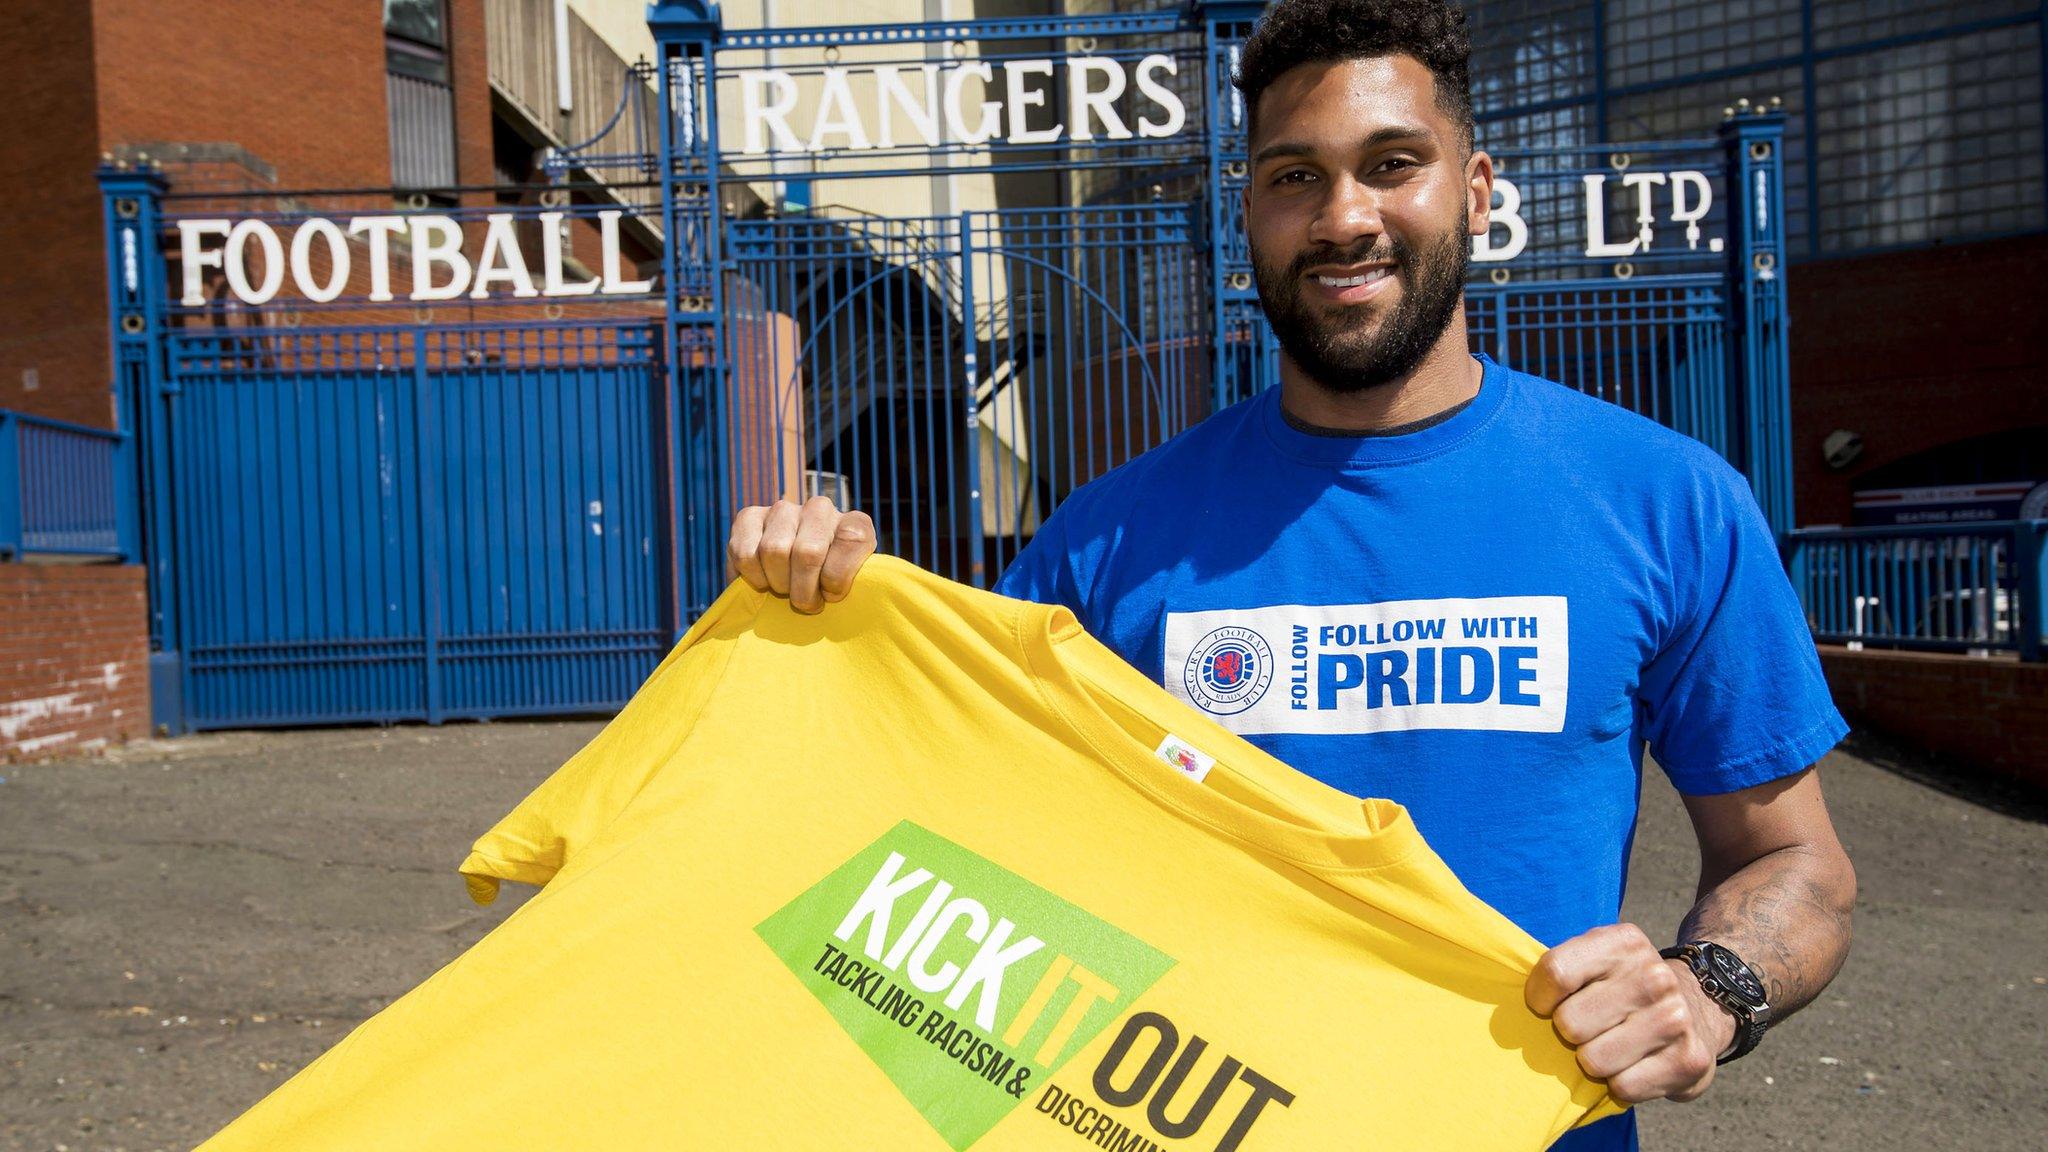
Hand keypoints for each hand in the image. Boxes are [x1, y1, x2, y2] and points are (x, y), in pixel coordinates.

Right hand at [727, 497, 876, 612]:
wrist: (794, 577)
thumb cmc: (827, 589)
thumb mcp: (854, 589)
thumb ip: (858, 586)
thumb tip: (835, 594)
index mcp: (855, 524)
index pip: (852, 540)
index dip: (837, 580)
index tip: (831, 597)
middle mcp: (820, 508)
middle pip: (808, 552)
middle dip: (803, 591)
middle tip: (804, 603)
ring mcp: (784, 509)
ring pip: (774, 550)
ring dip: (778, 584)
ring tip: (784, 590)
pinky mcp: (749, 516)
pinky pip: (745, 552)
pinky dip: (752, 577)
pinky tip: (764, 580)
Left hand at [1525, 923, 1735, 1103]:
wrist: (1698, 1007)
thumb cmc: (1623, 987)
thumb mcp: (1595, 959)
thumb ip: (1558, 971)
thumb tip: (1513, 1008)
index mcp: (1623, 943)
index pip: (1555, 972)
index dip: (1539, 997)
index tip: (1546, 1005)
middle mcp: (1654, 977)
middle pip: (1570, 1023)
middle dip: (1570, 1033)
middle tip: (1590, 1029)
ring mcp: (1675, 1019)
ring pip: (1593, 1060)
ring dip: (1593, 1062)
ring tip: (1611, 1047)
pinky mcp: (1689, 1060)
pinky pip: (1622, 1088)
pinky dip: (1619, 1084)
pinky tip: (1634, 1065)